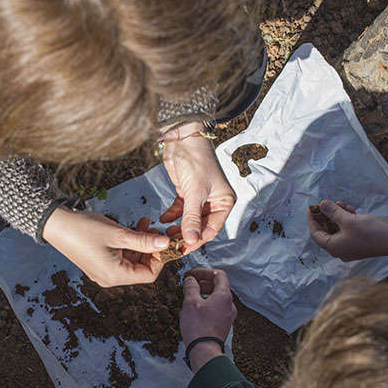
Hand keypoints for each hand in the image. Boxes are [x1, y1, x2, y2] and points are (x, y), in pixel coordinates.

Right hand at [43, 207, 167, 286]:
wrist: (56, 224)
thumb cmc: (84, 229)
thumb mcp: (118, 234)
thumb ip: (144, 241)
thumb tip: (166, 243)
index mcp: (115, 276)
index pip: (149, 275)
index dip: (161, 259)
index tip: (166, 241)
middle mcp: (110, 278)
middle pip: (141, 268)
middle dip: (152, 249)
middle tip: (158, 230)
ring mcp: (104, 271)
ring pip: (132, 260)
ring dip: (141, 243)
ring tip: (146, 224)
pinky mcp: (100, 263)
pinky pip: (121, 257)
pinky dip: (129, 244)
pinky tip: (134, 227)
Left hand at [160, 122, 235, 249]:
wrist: (184, 137)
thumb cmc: (197, 160)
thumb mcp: (195, 192)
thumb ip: (191, 217)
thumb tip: (191, 240)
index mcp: (225, 202)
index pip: (211, 229)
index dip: (197, 240)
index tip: (182, 249)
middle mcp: (215, 201)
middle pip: (200, 226)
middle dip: (186, 235)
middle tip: (171, 245)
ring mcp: (200, 197)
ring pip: (189, 220)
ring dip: (178, 227)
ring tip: (166, 234)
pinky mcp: (187, 192)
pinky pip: (180, 210)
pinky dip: (172, 215)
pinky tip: (163, 219)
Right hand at [180, 268, 236, 370]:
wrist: (205, 351)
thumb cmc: (198, 326)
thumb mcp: (190, 303)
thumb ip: (191, 287)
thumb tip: (190, 280)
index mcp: (224, 296)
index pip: (218, 275)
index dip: (204, 272)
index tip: (192, 275)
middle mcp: (229, 304)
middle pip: (219, 286)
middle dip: (203, 283)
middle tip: (190, 285)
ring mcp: (228, 316)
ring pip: (217, 299)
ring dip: (204, 294)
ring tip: (190, 299)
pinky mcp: (223, 325)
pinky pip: (216, 309)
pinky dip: (207, 305)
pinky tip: (195, 312)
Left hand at [307, 200, 387, 261]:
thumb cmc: (370, 232)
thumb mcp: (348, 219)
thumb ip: (332, 212)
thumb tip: (321, 204)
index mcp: (333, 248)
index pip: (316, 234)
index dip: (312, 220)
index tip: (311, 208)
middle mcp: (340, 251)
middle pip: (326, 232)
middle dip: (325, 216)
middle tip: (324, 203)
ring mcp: (350, 248)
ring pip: (338, 230)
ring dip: (337, 216)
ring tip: (340, 202)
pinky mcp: (359, 244)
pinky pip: (348, 231)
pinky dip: (346, 220)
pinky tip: (349, 209)